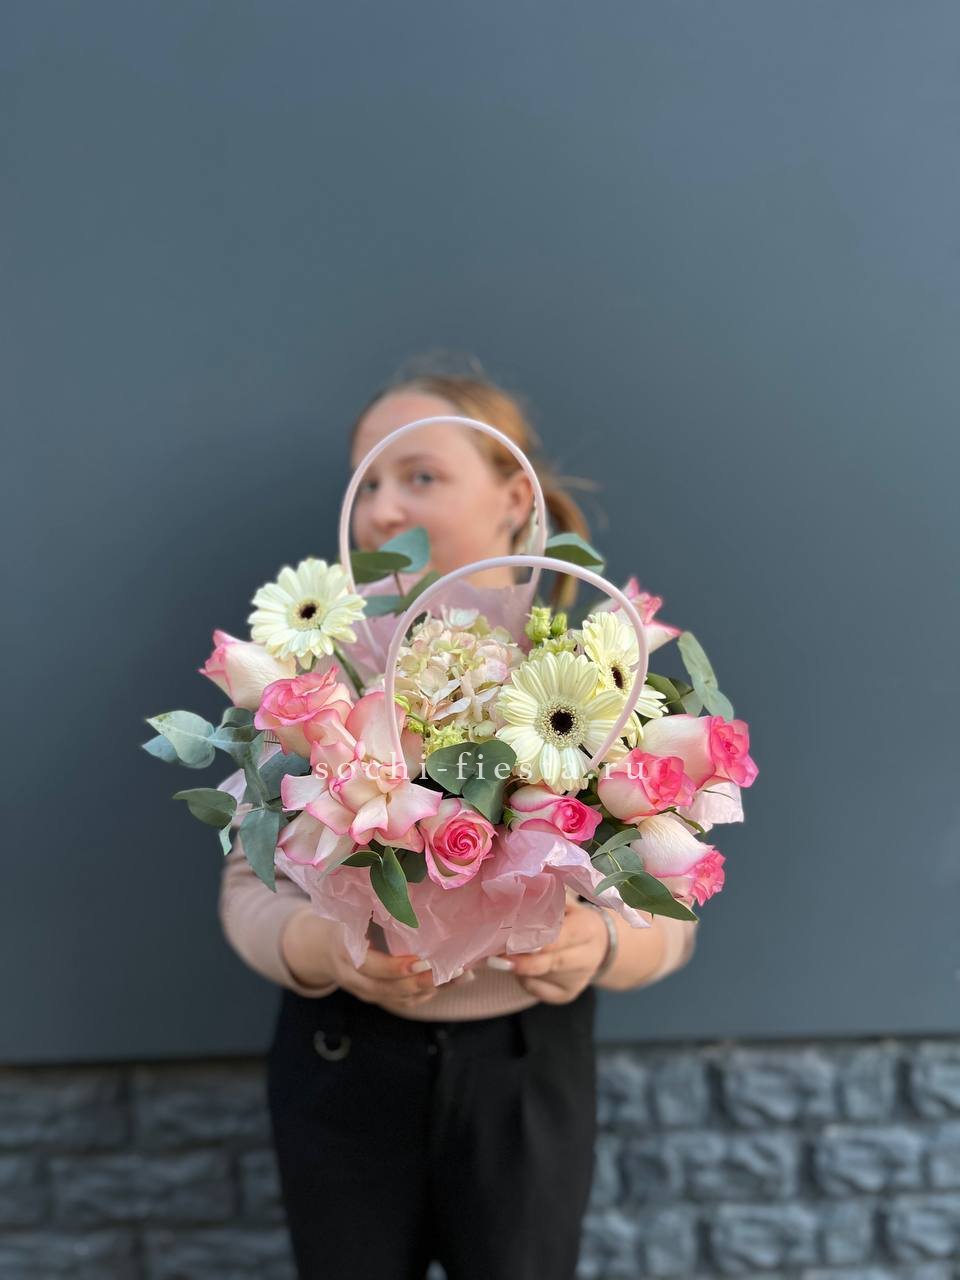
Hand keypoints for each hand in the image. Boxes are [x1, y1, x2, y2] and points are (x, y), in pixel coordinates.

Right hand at [282, 909, 463, 1014]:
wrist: (320, 950)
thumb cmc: (340, 922)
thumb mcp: (348, 912)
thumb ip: (369, 903)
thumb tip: (399, 876)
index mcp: (346, 955)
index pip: (372, 969)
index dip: (396, 968)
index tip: (422, 961)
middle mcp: (356, 980)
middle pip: (392, 990)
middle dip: (425, 982)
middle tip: (456, 970)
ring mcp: (368, 993)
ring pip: (403, 999)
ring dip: (435, 989)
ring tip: (465, 975)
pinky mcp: (380, 998)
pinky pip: (406, 1001)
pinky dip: (431, 993)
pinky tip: (455, 981)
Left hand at [486, 897, 609, 1003]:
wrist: (601, 946)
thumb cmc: (575, 919)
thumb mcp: (568, 904)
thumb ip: (548, 900)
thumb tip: (518, 893)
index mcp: (588, 929)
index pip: (560, 937)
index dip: (535, 940)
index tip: (511, 939)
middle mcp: (587, 958)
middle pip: (550, 962)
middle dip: (522, 960)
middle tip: (496, 957)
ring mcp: (578, 980)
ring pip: (539, 978)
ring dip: (519, 968)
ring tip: (507, 955)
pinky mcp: (567, 995)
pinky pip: (536, 990)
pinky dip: (524, 979)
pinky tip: (523, 966)